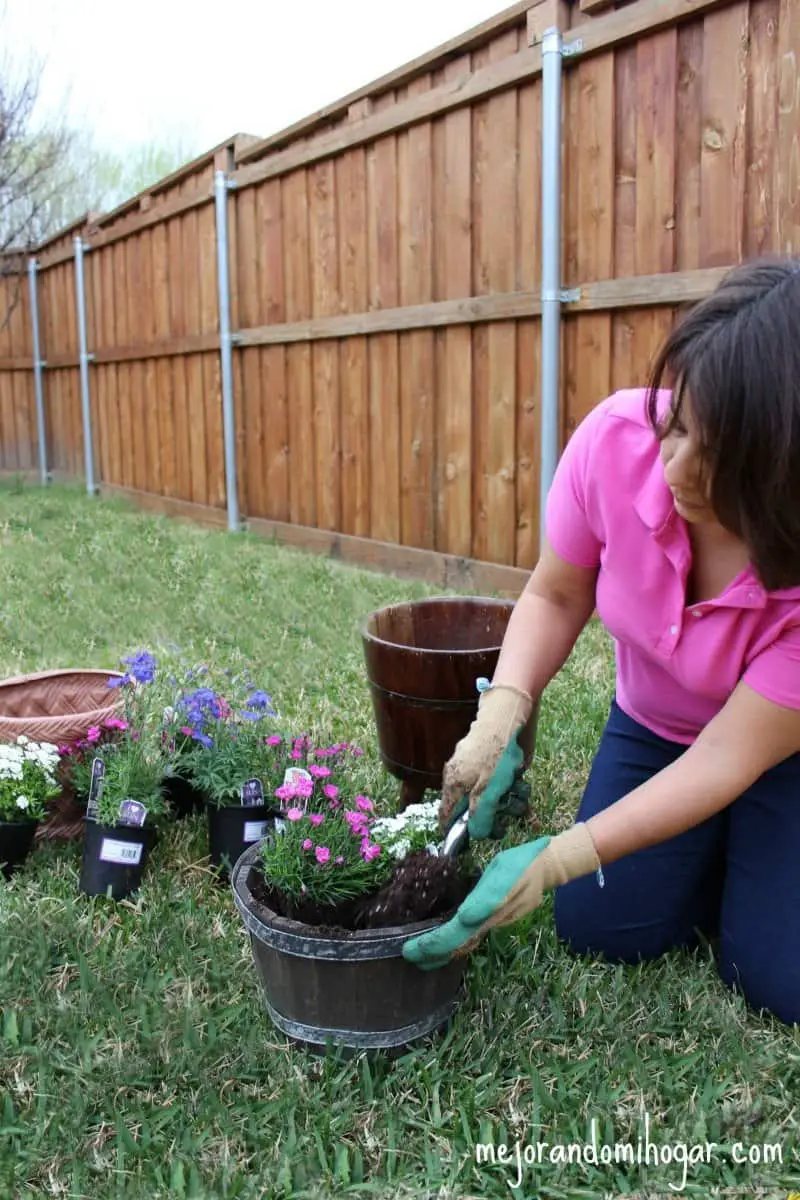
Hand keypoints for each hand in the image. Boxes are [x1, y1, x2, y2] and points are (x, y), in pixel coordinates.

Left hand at [403, 823, 599, 969]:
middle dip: (433, 951)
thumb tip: (466, 918)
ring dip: (442, 952)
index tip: (416, 948)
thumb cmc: (521, 862)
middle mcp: (493, 919)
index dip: (437, 942)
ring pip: (467, 943)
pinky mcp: (497, 921)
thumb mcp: (504, 870)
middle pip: (461, 942)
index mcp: (493, 907)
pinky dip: (455, 945)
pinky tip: (441, 948)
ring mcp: (497, 922)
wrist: (546, 868)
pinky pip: (473, 938)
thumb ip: (487, 895)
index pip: (460, 931)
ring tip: (418, 958)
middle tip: (408, 954)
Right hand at [444, 734, 524, 840]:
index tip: (470, 842)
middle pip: (474, 808)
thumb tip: (475, 835)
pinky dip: (511, 785)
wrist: (504, 720)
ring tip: (518, 791)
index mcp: (454, 784)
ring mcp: (476, 770)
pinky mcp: (491, 763)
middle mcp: (462, 778)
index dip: (456, 830)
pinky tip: (519, 781)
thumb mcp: (487, 790)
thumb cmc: (493, 755)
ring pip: (491, 795)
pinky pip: (499, 782)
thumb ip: (480, 814)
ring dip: (508, 799)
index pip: (446, 815)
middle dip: (494, 813)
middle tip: (509, 814)